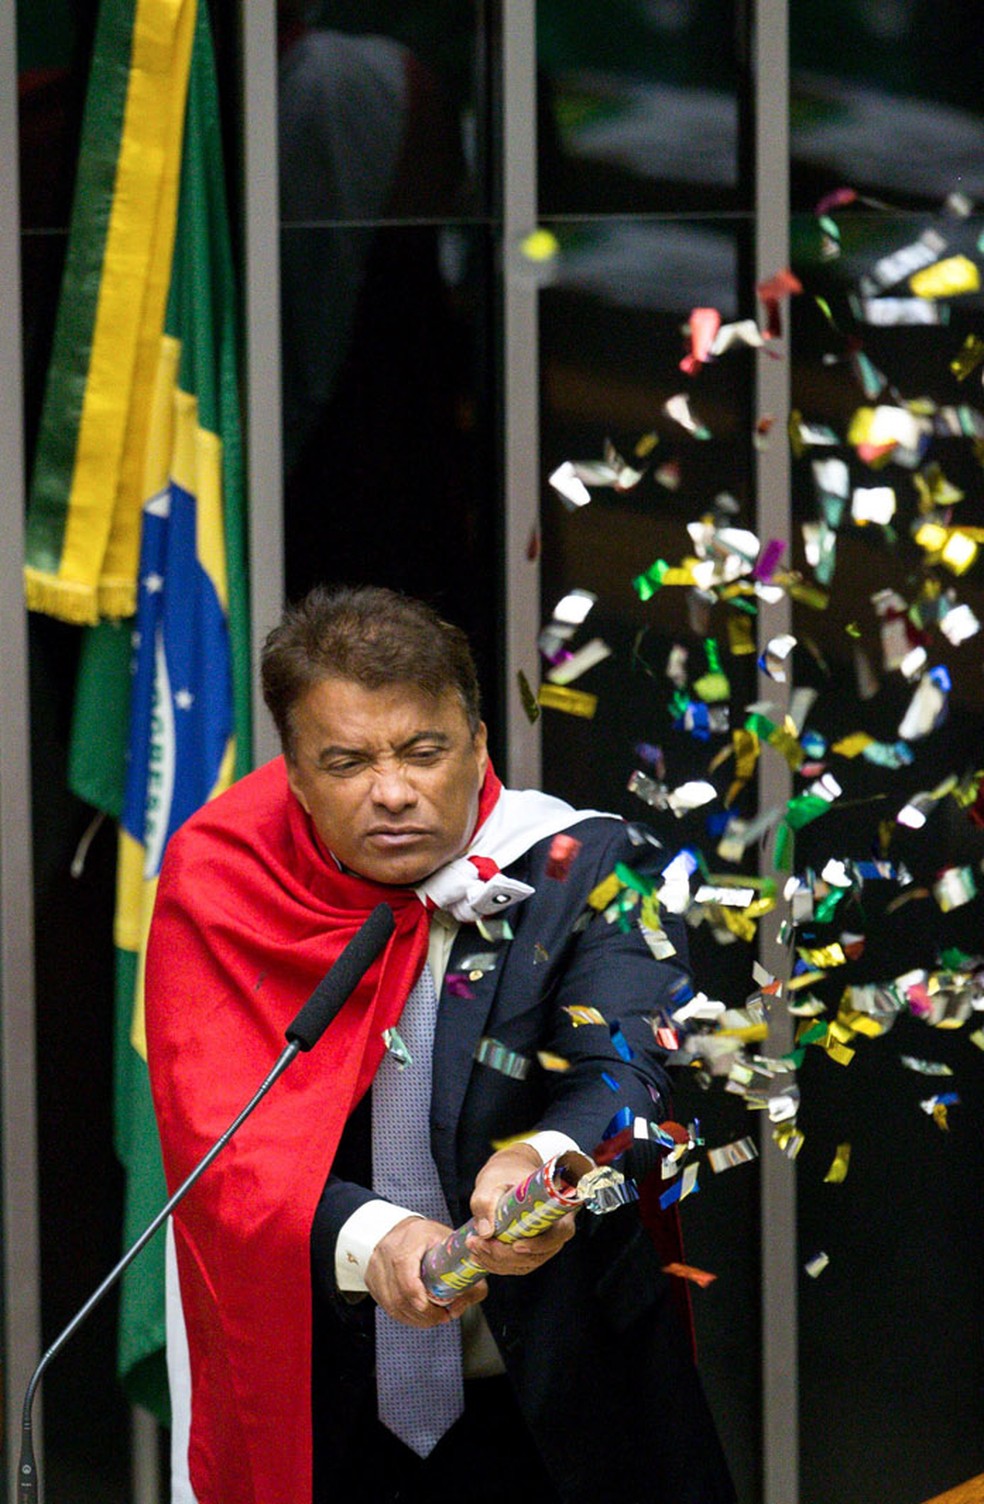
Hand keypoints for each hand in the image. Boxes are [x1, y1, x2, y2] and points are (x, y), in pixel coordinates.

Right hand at [366, 1215, 487, 1327]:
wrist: (402, 1230)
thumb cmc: (428, 1237)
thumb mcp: (451, 1245)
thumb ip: (466, 1273)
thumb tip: (464, 1303)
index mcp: (409, 1240)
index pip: (406, 1273)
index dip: (419, 1297)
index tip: (437, 1310)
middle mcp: (388, 1252)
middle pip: (400, 1296)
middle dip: (424, 1315)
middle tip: (442, 1317)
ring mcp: (376, 1267)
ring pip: (392, 1305)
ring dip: (414, 1319)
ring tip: (432, 1318)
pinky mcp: (372, 1280)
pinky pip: (386, 1306)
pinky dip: (404, 1315)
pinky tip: (417, 1315)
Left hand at [466, 1145, 577, 1277]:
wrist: (505, 1177)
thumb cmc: (503, 1176)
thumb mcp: (492, 1184)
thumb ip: (487, 1203)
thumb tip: (486, 1233)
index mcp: (556, 1209)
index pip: (559, 1234)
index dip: (540, 1244)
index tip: (515, 1245)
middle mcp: (554, 1233)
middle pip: (537, 1256)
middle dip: (505, 1255)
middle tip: (479, 1243)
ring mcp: (541, 1247)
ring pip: (523, 1265)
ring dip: (495, 1261)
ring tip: (472, 1245)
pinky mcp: (527, 1255)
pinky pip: (514, 1266)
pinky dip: (493, 1263)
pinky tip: (477, 1253)